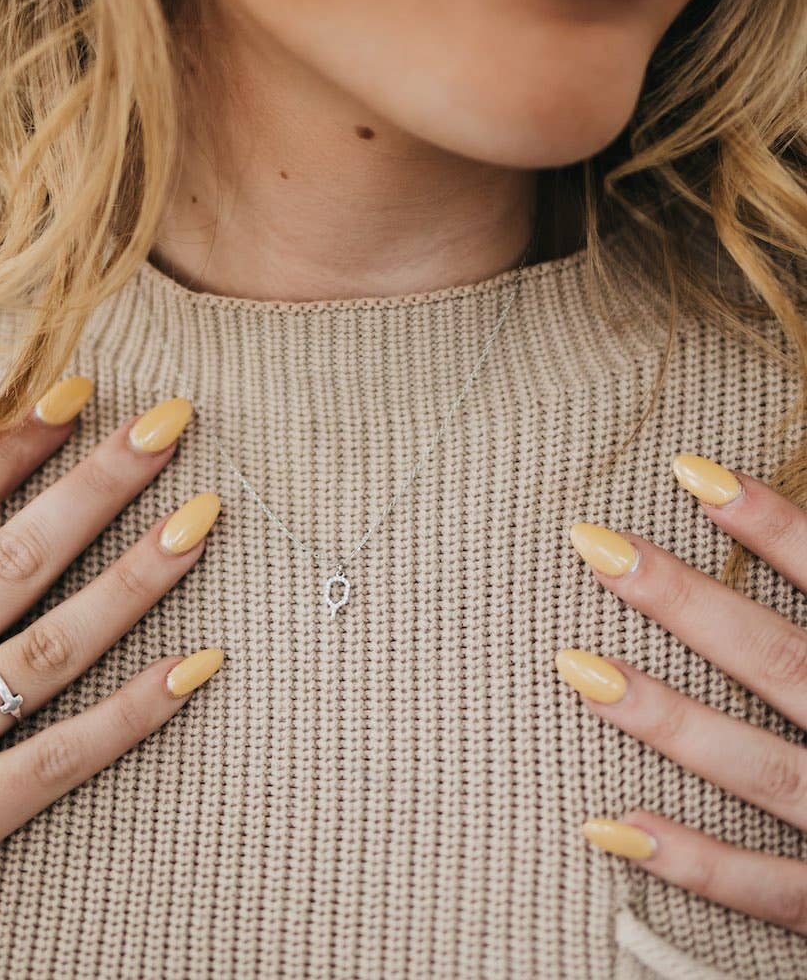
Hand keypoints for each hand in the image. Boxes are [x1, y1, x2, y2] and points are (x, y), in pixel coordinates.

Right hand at [0, 379, 223, 973]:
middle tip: (169, 426)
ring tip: (200, 520)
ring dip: (135, 580)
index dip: (11, 447)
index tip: (78, 393)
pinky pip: (62, 757)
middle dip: (98, 486)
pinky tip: (199, 665)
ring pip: (52, 646)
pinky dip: (135, 712)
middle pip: (14, 560)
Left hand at [558, 454, 805, 933]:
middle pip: (779, 661)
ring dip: (667, 719)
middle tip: (594, 545)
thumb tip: (803, 539)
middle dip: (685, 603)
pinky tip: (611, 826)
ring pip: (758, 767)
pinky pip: (772, 888)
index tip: (691, 471)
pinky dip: (699, 864)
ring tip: (575, 668)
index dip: (775, 526)